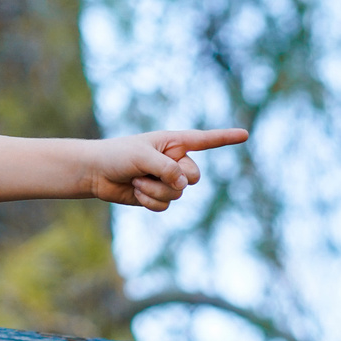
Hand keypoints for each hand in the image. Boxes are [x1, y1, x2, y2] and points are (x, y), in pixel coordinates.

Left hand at [85, 128, 245, 210]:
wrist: (95, 172)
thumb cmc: (117, 155)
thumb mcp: (142, 156)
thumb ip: (166, 168)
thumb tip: (183, 185)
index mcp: (174, 143)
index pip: (205, 140)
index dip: (225, 138)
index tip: (245, 135)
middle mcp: (174, 161)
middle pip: (194, 176)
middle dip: (174, 178)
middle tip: (150, 171)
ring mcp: (167, 180)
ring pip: (178, 194)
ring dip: (154, 190)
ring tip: (136, 180)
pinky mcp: (157, 196)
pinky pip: (165, 205)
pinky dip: (149, 201)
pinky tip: (135, 191)